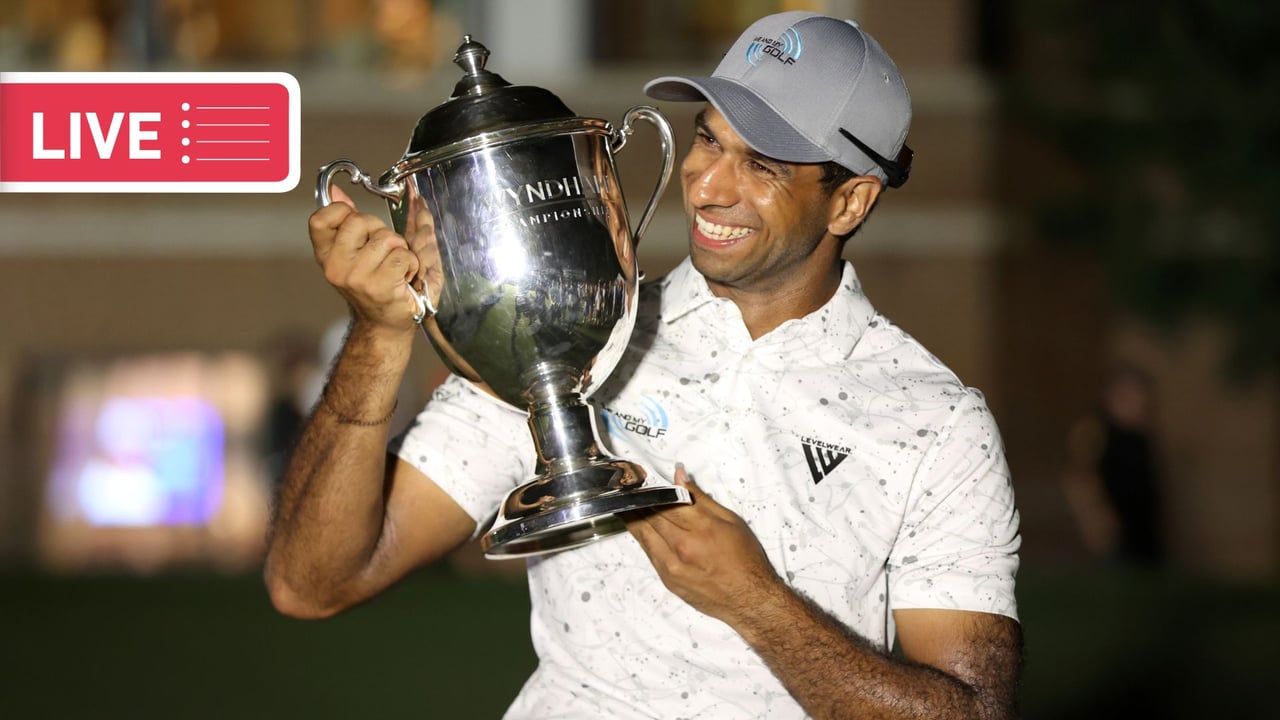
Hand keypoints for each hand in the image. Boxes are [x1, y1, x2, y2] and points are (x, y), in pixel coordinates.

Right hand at [309, 184, 421, 332]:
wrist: (386, 324)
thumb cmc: (377, 285)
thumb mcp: (357, 251)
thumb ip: (348, 220)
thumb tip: (336, 192)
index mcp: (327, 255)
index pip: (320, 218)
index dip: (342, 212)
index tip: (357, 224)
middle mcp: (336, 267)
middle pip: (361, 220)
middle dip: (381, 230)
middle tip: (384, 253)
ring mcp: (356, 278)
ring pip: (388, 238)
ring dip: (401, 250)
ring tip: (396, 268)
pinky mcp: (380, 286)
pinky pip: (403, 256)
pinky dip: (412, 264)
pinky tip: (405, 278)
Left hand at [624, 466, 783, 624]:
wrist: (749, 599)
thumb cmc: (746, 559)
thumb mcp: (730, 520)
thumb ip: (701, 498)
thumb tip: (680, 477)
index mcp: (701, 527)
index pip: (666, 500)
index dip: (653, 488)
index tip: (644, 480)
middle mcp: (683, 546)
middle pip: (651, 516)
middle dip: (640, 501)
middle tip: (631, 490)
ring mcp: (672, 565)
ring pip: (643, 534)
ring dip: (634, 517)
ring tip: (627, 505)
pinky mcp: (668, 579)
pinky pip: (648, 553)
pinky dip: (642, 538)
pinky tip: (639, 527)